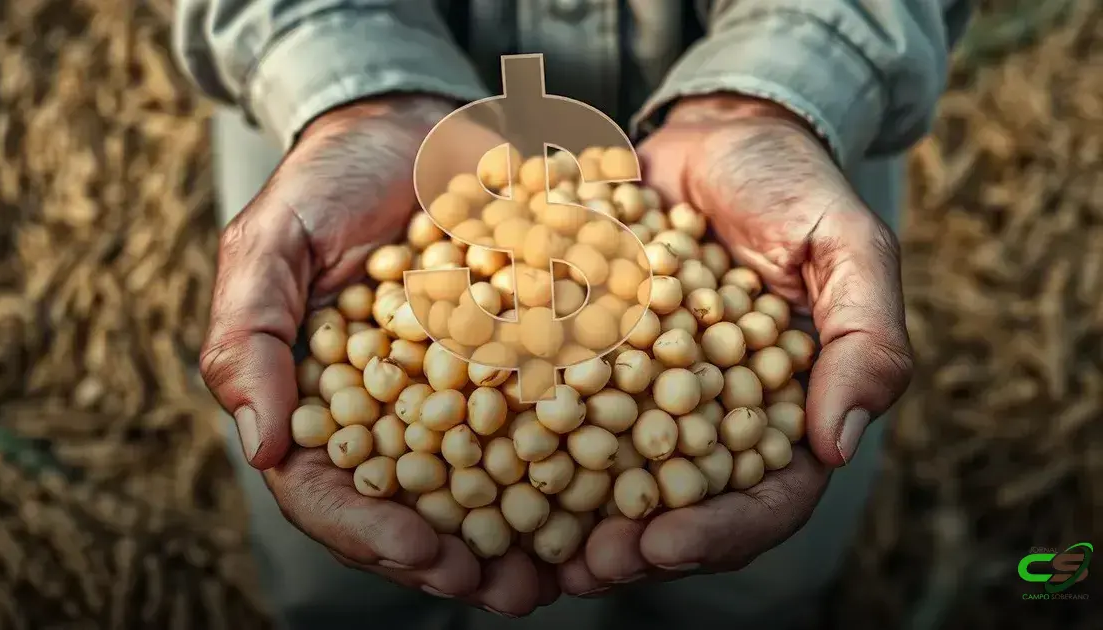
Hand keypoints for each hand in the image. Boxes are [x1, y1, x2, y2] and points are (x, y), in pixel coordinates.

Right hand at [199, 95, 554, 615]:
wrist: (415, 126)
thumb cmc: (332, 179)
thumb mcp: (272, 240)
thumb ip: (251, 334)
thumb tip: (261, 445)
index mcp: (317, 402)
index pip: (328, 488)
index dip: (372, 531)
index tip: (427, 555)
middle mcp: (387, 412)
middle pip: (412, 506)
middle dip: (457, 557)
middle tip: (509, 592)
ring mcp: (454, 392)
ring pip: (481, 481)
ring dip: (520, 534)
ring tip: (561, 574)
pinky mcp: (514, 362)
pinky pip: (540, 419)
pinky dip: (569, 459)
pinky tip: (606, 490)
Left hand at [558, 94, 913, 593]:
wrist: (712, 135)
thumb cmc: (791, 187)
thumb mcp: (847, 248)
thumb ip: (864, 339)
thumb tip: (837, 446)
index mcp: (784, 414)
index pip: (768, 498)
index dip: (721, 532)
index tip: (665, 544)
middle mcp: (713, 419)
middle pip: (683, 506)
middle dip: (636, 545)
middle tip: (587, 564)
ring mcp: (647, 393)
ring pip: (613, 475)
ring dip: (574, 517)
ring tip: (531, 545)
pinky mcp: (591, 359)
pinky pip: (560, 410)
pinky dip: (528, 441)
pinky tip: (484, 463)